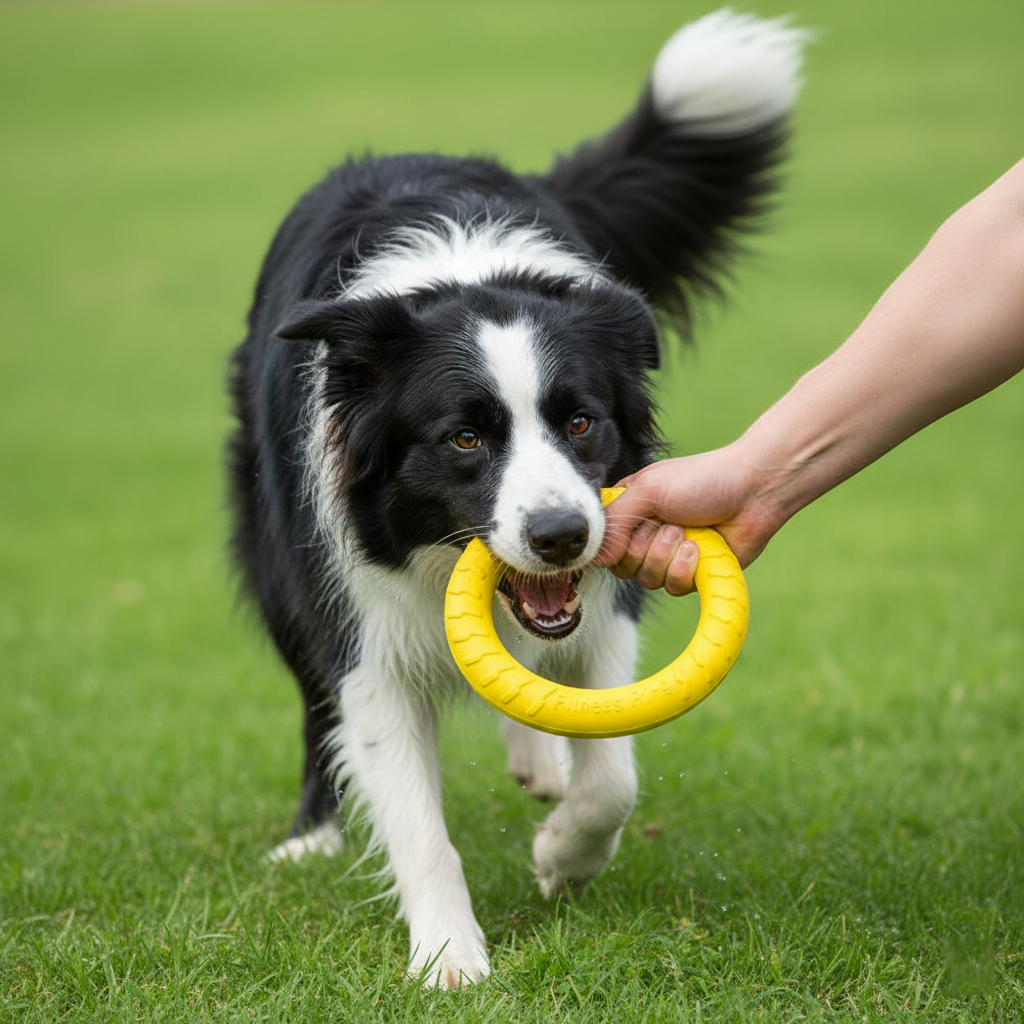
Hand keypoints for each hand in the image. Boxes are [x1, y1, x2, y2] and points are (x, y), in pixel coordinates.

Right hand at [595, 447, 779, 594]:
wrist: (753, 492)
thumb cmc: (702, 480)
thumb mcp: (649, 489)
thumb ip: (616, 519)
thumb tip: (597, 559)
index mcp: (629, 510)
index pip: (602, 541)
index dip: (614, 541)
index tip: (633, 526)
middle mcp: (644, 535)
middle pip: (622, 565)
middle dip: (645, 547)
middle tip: (668, 523)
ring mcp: (667, 556)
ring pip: (647, 579)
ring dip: (667, 555)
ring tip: (687, 532)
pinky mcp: (691, 574)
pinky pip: (673, 587)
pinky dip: (686, 568)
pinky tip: (700, 548)